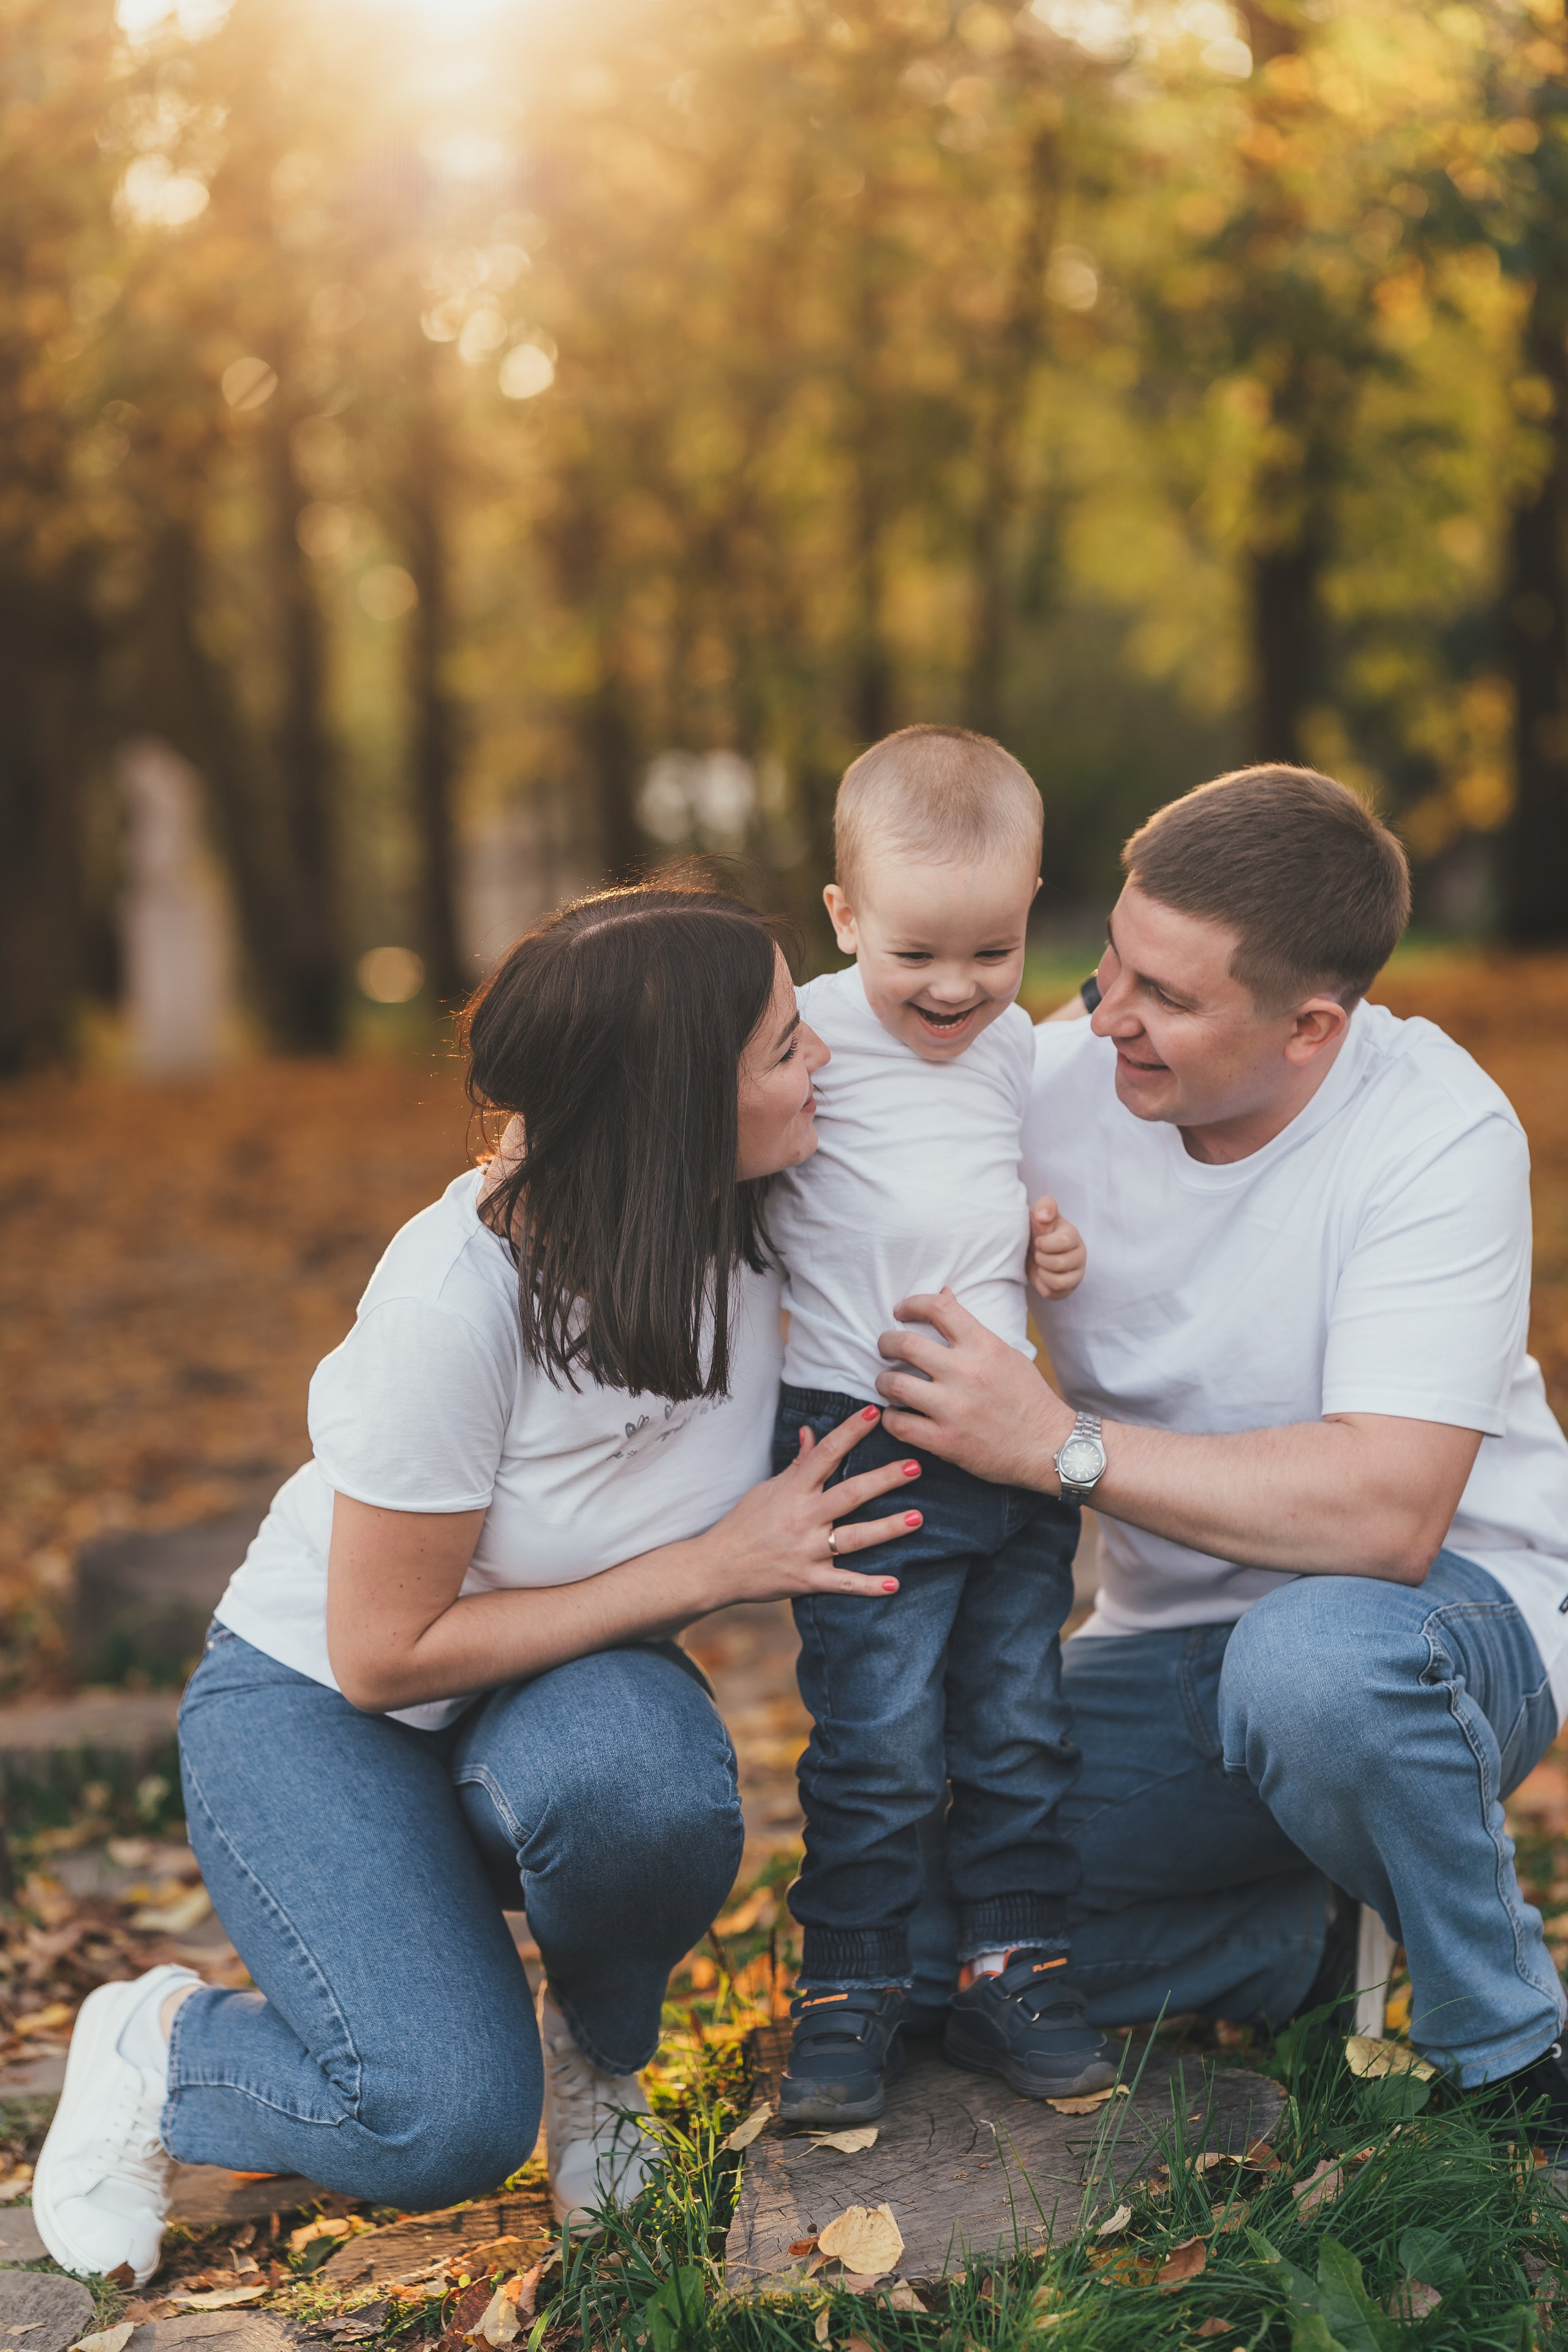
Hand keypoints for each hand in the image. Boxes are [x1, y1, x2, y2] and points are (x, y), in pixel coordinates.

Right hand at [699, 1407, 920, 1601]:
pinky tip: (894, 1584)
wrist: (717, 1567)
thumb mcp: (767, 1488)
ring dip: (887, 1529)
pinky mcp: (808, 1580)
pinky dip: (868, 1586)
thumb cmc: (744, 1523)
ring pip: (854, 1538)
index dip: (851, 1432)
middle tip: (915, 1467)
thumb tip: (812, 1432)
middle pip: (850, 1494)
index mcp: (793, 1491)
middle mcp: (803, 1518)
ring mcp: (806, 1550)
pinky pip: (843, 1583)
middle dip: (884, 1480)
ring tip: (917, 1518)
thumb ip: (797, 1464)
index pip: (826, 1454)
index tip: (874, 1413)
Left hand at [875, 1289, 1073, 1487]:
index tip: (901, 1311)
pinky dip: (890, 1418)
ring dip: (883, 1381)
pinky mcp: (946, 1441)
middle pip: (905, 1344)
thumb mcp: (1005, 1354)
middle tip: (885, 1348)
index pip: (939, 1308)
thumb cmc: (1028, 1398)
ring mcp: (954, 1408)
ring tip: (888, 1383)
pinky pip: (899, 1424)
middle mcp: (966, 1373)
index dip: (912, 1303)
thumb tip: (945, 1294)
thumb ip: (971, 1328)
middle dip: (886, 1342)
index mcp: (984, 1346)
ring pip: (894, 1384)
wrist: (1049, 1447)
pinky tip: (896, 1415)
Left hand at [1029, 1195, 1085, 1297]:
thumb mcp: (1039, 1213)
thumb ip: (1045, 1206)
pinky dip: (1042, 1286)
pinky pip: (1053, 1294)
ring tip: (1040, 1265)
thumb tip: (1043, 1215)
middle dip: (1041, 1259)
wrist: (1033, 1248)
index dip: (1044, 1243)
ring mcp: (1077, 1274)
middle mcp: (1080, 1255)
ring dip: (1042, 1274)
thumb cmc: (1038, 1229)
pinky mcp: (1069, 1288)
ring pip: (1059, 1282)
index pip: (1063, 1242)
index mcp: (1073, 1236)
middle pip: (1059, 1264)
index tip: (1038, 1241)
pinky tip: (1041, 1275)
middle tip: (1037, 1253)